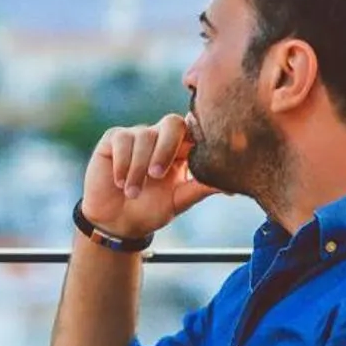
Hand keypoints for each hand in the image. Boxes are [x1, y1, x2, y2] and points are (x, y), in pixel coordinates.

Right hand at [81, 114, 217, 238]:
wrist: (117, 222)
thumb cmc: (151, 210)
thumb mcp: (180, 200)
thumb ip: (201, 187)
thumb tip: (231, 184)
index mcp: (182, 149)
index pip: (194, 130)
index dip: (196, 137)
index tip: (196, 157)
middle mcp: (161, 137)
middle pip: (171, 123)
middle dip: (165, 148)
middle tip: (157, 175)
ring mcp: (137, 136)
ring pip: (144, 136)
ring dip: (138, 168)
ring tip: (132, 193)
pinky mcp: (113, 139)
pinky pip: (122, 140)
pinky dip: (122, 164)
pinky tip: (120, 182)